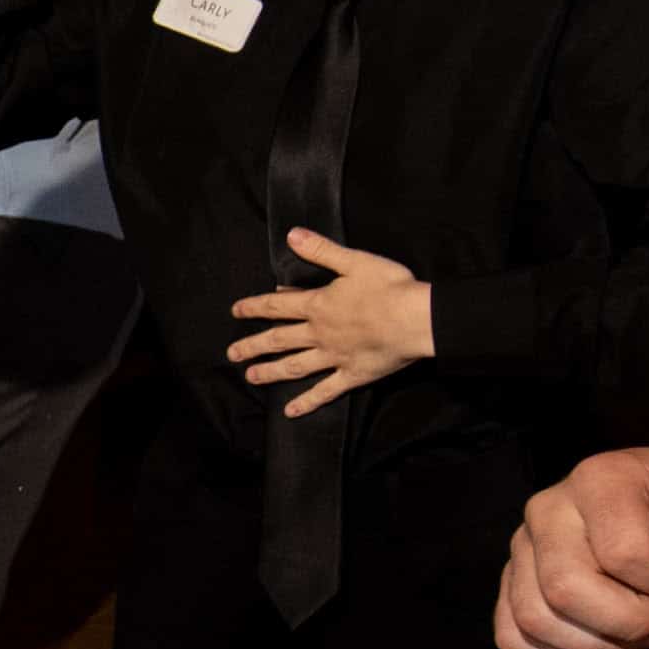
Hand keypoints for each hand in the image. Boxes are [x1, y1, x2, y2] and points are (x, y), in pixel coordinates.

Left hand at [226, 226, 430, 414]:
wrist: (416, 319)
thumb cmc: (390, 287)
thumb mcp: (354, 261)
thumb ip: (321, 250)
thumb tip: (292, 236)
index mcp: (319, 305)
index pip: (278, 305)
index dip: (255, 307)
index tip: (236, 312)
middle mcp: (320, 334)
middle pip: (279, 339)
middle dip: (253, 345)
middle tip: (232, 354)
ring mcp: (334, 357)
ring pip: (295, 366)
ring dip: (271, 372)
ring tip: (251, 377)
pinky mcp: (352, 375)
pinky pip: (324, 392)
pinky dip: (307, 402)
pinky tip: (290, 412)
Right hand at [495, 443, 648, 648]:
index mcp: (600, 478)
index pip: (622, 552)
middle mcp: (548, 508)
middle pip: (565, 590)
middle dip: (630, 621)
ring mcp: (524, 546)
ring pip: (535, 619)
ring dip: (599, 645)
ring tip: (640, 630)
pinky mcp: (516, 580)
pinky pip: (511, 636)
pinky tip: (605, 645)